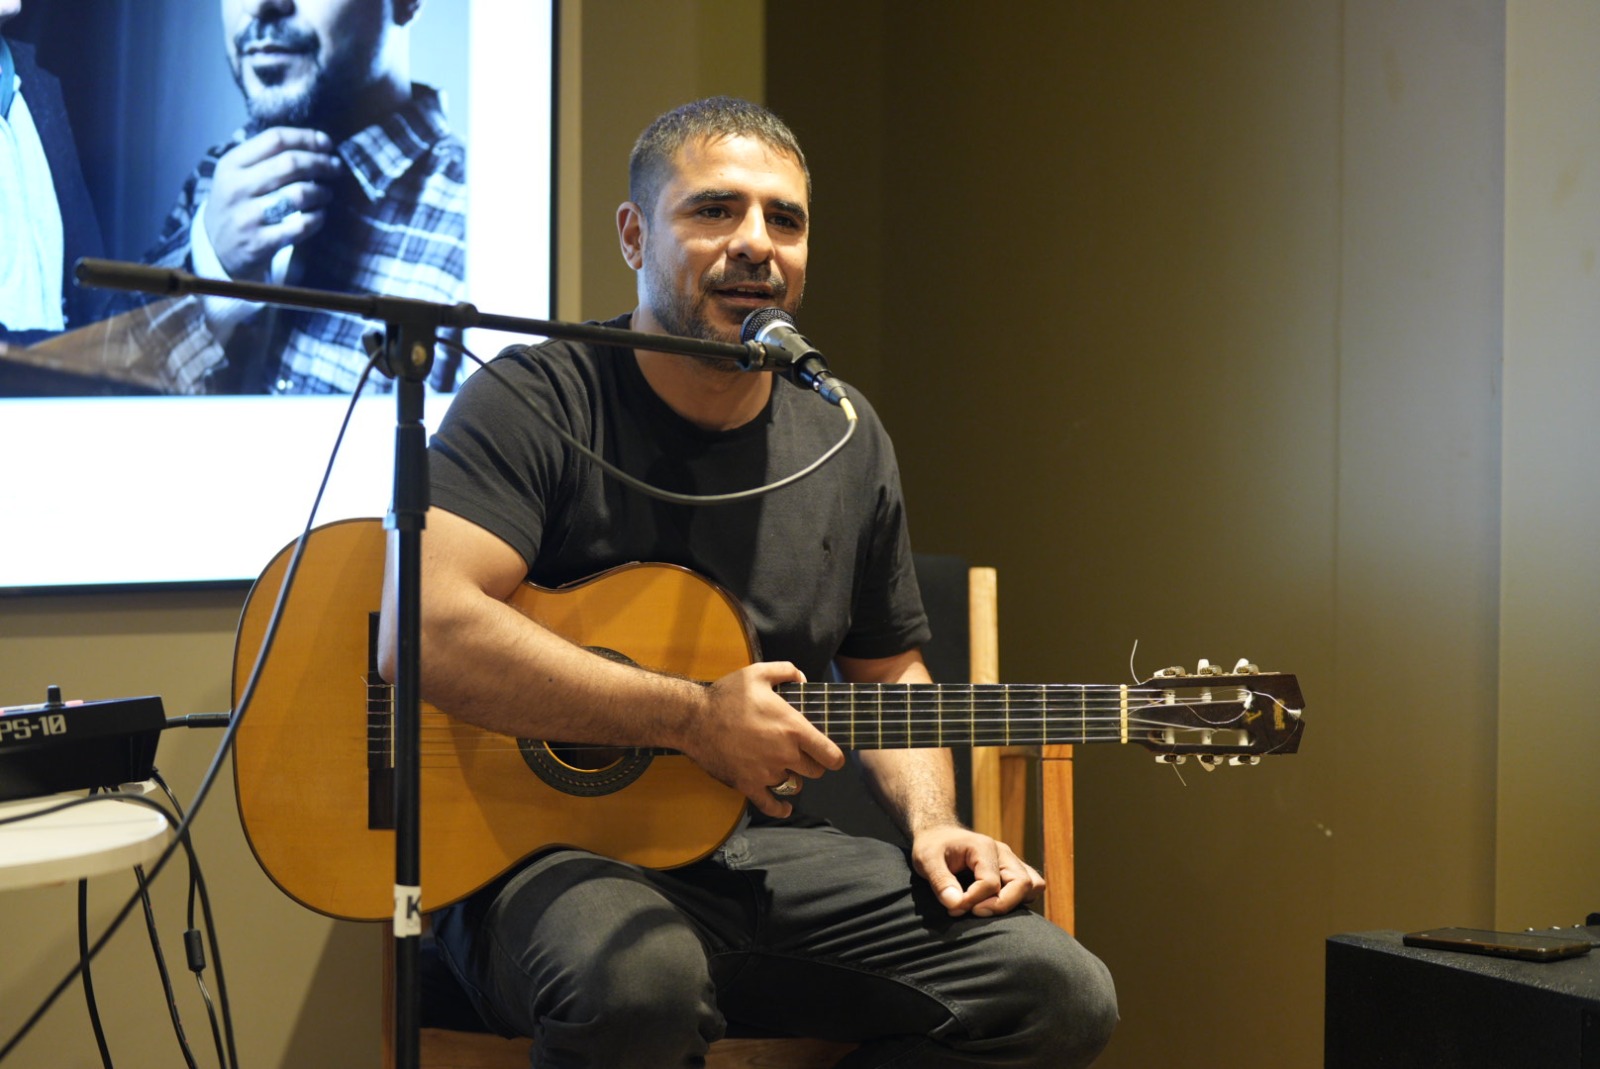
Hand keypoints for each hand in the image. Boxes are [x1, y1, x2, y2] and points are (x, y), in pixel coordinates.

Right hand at [203, 127, 341, 279]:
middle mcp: (236, 187)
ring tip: (326, 193)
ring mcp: (247, 216)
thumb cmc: (238, 204)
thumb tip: (317, 142)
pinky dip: (317, 218)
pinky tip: (319, 215)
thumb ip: (267, 157)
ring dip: (321, 191)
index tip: (326, 143)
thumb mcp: (238, 175)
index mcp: (231, 164)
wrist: (218, 249)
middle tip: (335, 167)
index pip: (274, 139)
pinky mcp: (260, 243)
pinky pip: (301, 226)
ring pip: (298, 194)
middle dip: (320, 163)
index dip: (306, 138)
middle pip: (290, 163)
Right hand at [678, 662, 845, 818]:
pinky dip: (780, 808)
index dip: (834, 757)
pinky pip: (770, 805)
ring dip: (793, 778)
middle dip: (813, 763)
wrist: (694, 719)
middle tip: (802, 754)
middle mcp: (785, 755)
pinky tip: (785, 807)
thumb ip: (786, 671)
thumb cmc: (727, 695)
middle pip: (815, 771)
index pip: (830, 755)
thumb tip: (802, 679)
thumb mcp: (758, 673)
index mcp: (793, 729)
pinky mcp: (748, 785)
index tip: (831, 755)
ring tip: (783, 767)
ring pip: (793, 785)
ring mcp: (767, 773)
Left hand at [911, 824, 1045, 917]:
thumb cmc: (932, 847)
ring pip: (1032, 885)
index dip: (973, 901)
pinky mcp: (1013, 871)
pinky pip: (1031, 887)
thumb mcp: (926, 860)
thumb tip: (955, 905)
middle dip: (999, 905)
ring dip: (1013, 903)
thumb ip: (940, 881)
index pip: (990, 882)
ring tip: (985, 909)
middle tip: (973, 913)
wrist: (938, 835)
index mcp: (983, 847)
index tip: (953, 908)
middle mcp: (1003, 853)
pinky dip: (1019, 900)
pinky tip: (994, 905)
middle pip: (1021, 884)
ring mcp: (1011, 861)